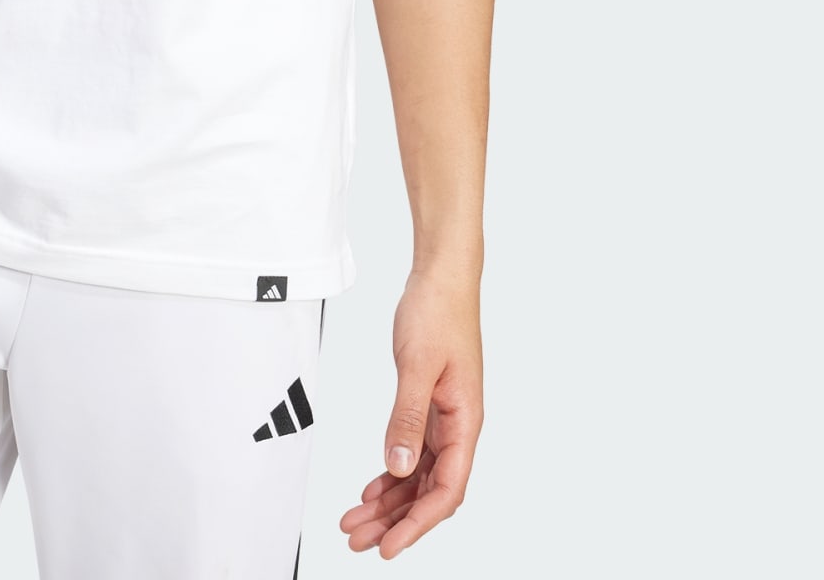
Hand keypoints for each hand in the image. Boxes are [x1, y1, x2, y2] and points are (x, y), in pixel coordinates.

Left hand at [340, 275, 482, 559]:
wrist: (441, 277)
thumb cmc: (438, 312)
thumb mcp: (418, 365)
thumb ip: (408, 416)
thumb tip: (398, 466)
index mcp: (465, 422)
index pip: (446, 490)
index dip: (418, 523)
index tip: (389, 546)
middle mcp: (458, 426)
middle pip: (430, 491)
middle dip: (396, 521)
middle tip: (360, 540)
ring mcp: (445, 418)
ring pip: (419, 475)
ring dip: (391, 502)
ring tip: (357, 521)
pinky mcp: (430, 406)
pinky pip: (413, 452)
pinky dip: (392, 473)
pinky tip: (372, 488)